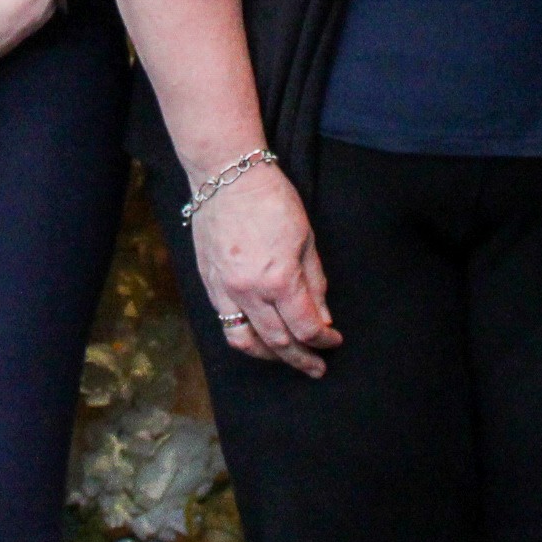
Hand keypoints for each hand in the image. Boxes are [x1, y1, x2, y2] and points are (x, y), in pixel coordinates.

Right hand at [189, 159, 339, 376]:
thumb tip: (323, 317)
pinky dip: (244, 336)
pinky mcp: (208, 282)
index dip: (324, 339)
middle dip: (301, 358)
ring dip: (269, 355)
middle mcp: (249, 291)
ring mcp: (224, 289)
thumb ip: (314, 282)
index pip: (305, 327)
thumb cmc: (271, 199)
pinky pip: (225, 322)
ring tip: (286, 357)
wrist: (225, 174)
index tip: (334, 341)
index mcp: (279, 279)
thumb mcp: (306, 238)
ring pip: (245, 341)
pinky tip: (258, 336)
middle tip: (317, 366)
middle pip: (278, 342)